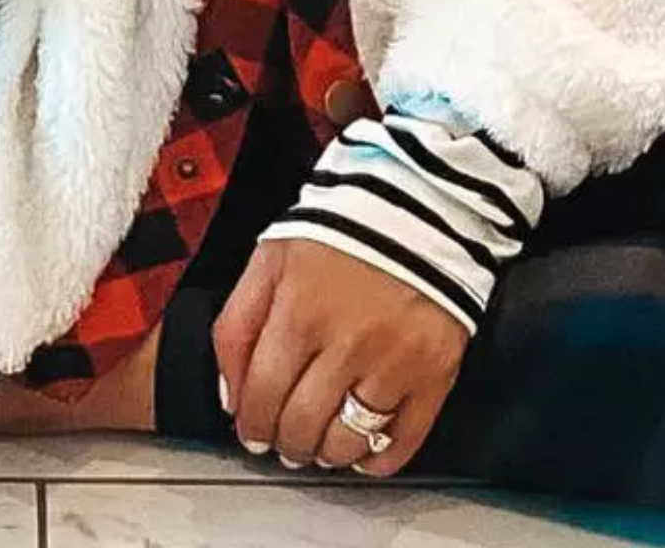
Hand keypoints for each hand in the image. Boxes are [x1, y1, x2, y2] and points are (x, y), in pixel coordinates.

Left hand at [212, 237, 467, 474]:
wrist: (418, 204)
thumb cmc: (341, 229)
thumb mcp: (271, 258)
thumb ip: (238, 323)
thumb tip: (230, 395)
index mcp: (300, 311)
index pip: (262, 396)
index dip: (252, 424)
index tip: (253, 431)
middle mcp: (347, 342)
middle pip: (302, 426)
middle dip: (286, 442)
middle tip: (286, 441)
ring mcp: (394, 360)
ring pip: (348, 441)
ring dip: (327, 453)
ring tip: (321, 444)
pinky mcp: (435, 371)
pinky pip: (403, 439)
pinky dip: (379, 459)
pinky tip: (365, 451)